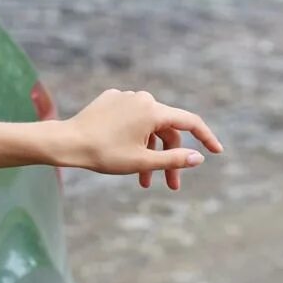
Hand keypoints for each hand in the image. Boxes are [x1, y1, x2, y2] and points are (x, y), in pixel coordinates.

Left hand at [59, 89, 223, 189]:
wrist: (66, 142)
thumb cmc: (104, 153)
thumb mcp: (143, 161)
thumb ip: (174, 159)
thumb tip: (198, 157)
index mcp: (153, 109)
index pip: (190, 122)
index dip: (206, 137)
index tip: (217, 151)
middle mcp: (141, 98)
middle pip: (166, 130)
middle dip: (170, 158)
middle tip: (171, 185)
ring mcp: (124, 98)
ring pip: (148, 127)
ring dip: (151, 152)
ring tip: (144, 180)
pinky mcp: (109, 100)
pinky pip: (131, 120)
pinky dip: (135, 139)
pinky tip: (126, 157)